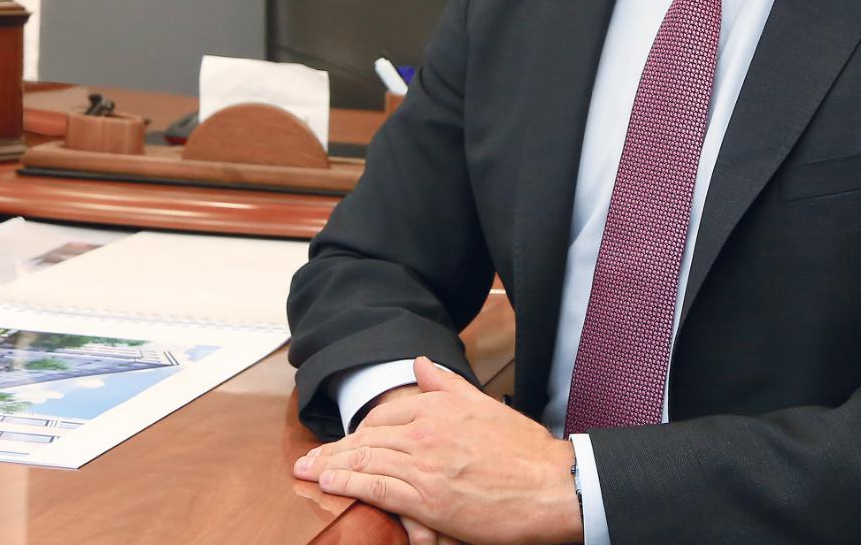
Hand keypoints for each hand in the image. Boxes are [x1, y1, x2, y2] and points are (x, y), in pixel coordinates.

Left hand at [294, 357, 581, 544]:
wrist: (551, 486)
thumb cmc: (525, 451)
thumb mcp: (485, 406)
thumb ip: (448, 385)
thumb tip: (422, 364)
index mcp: (441, 407)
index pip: (385, 416)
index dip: (359, 429)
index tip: (343, 438)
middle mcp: (427, 430)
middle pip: (368, 438)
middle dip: (335, 448)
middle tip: (309, 458)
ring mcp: (424, 463)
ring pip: (367, 460)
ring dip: (332, 465)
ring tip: (309, 470)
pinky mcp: (426, 498)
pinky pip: (376, 487)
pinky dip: (349, 483)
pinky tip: (330, 482)